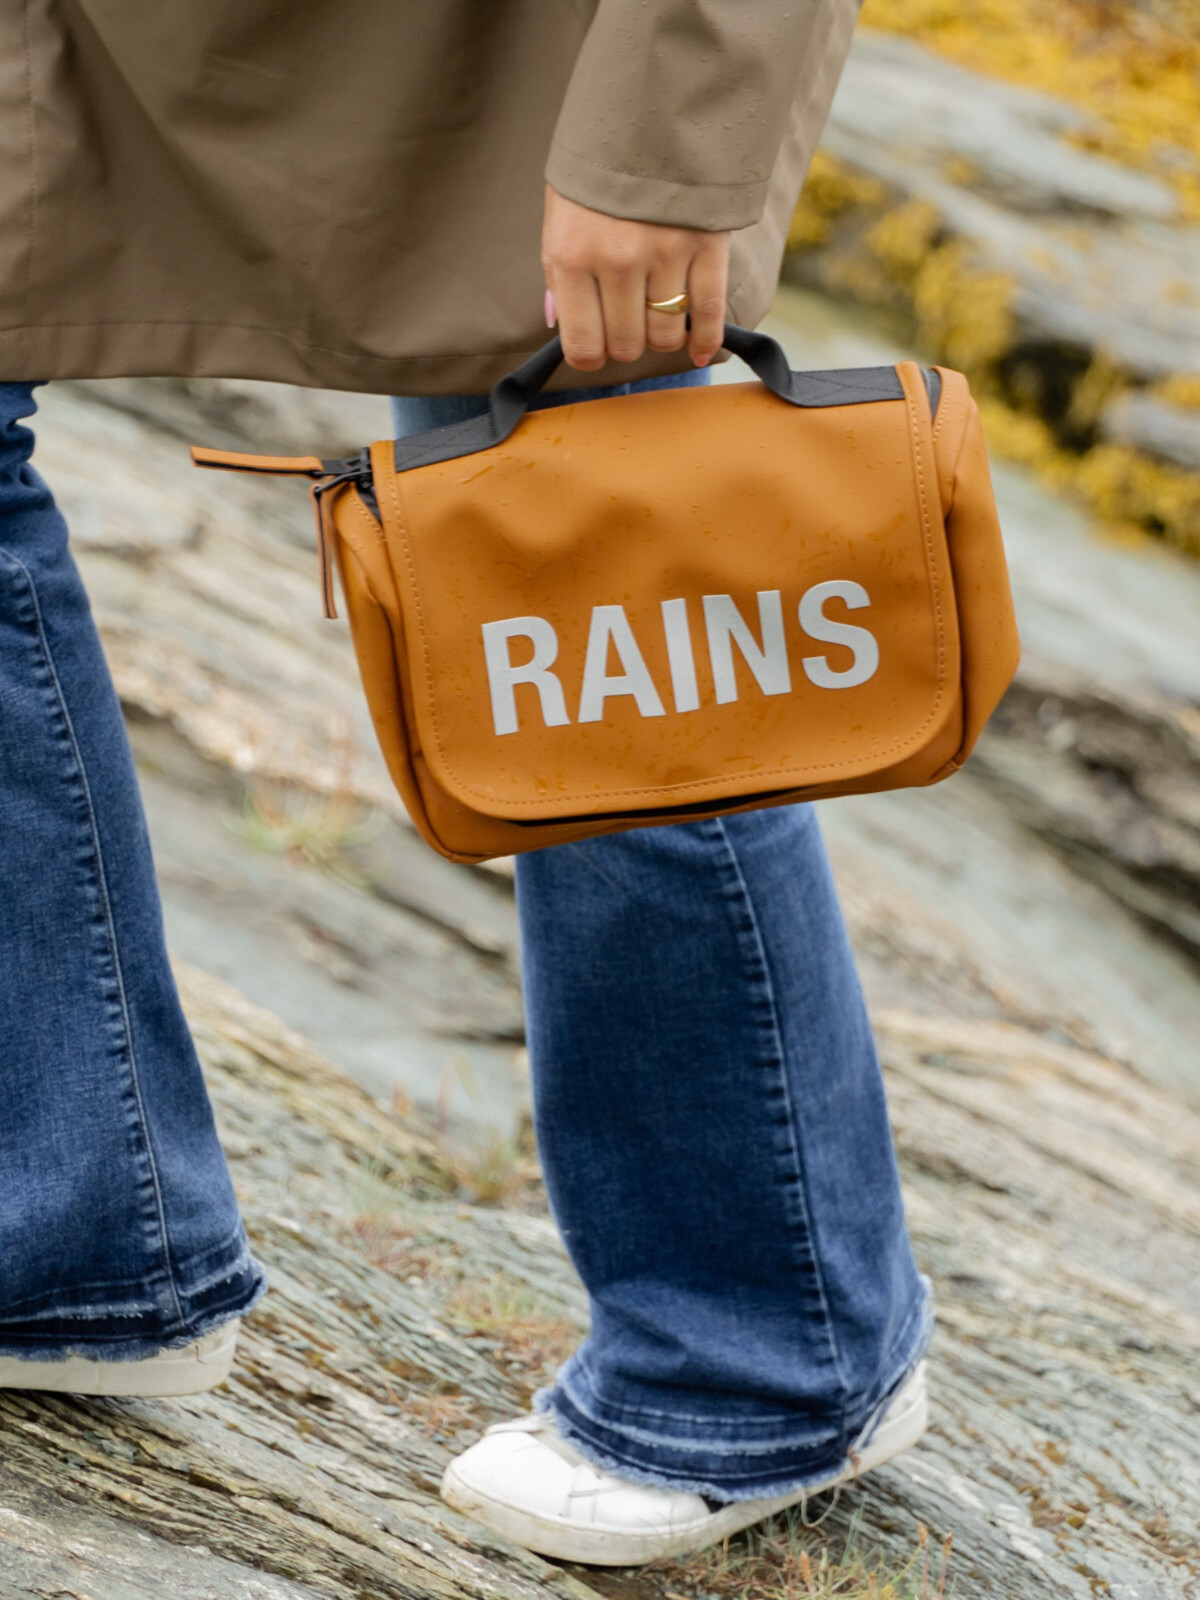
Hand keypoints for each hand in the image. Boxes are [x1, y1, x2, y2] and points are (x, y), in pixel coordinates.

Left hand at [541, 185, 730, 372]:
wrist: (650, 111)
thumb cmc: (596, 170)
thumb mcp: (560, 215)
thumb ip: (558, 275)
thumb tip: (559, 327)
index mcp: (573, 256)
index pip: (582, 345)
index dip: (590, 355)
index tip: (596, 347)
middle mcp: (618, 261)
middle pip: (627, 345)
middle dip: (625, 343)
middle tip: (627, 324)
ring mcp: (665, 254)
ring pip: (665, 334)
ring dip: (661, 336)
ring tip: (656, 316)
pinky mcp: (707, 245)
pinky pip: (708, 312)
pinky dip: (706, 340)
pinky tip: (701, 352)